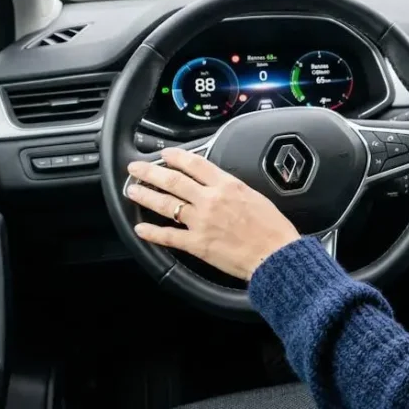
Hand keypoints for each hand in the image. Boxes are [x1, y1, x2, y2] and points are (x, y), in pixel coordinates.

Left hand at [124, 148, 300, 280]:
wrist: (275, 254)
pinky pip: (168, 236)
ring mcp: (200, 222)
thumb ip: (233, 188)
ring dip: (145, 196)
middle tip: (135, 168)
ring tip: (132, 191)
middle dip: (150, 172)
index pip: (195, 164)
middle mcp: (210, 200)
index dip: (175, 156)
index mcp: (227, 185)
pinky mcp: (196, 244)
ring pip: (166, 204)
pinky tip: (140, 229)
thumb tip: (219, 184)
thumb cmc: (272, 228)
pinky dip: (152, 232)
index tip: (165, 154)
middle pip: (173, 180)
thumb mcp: (256, 196)